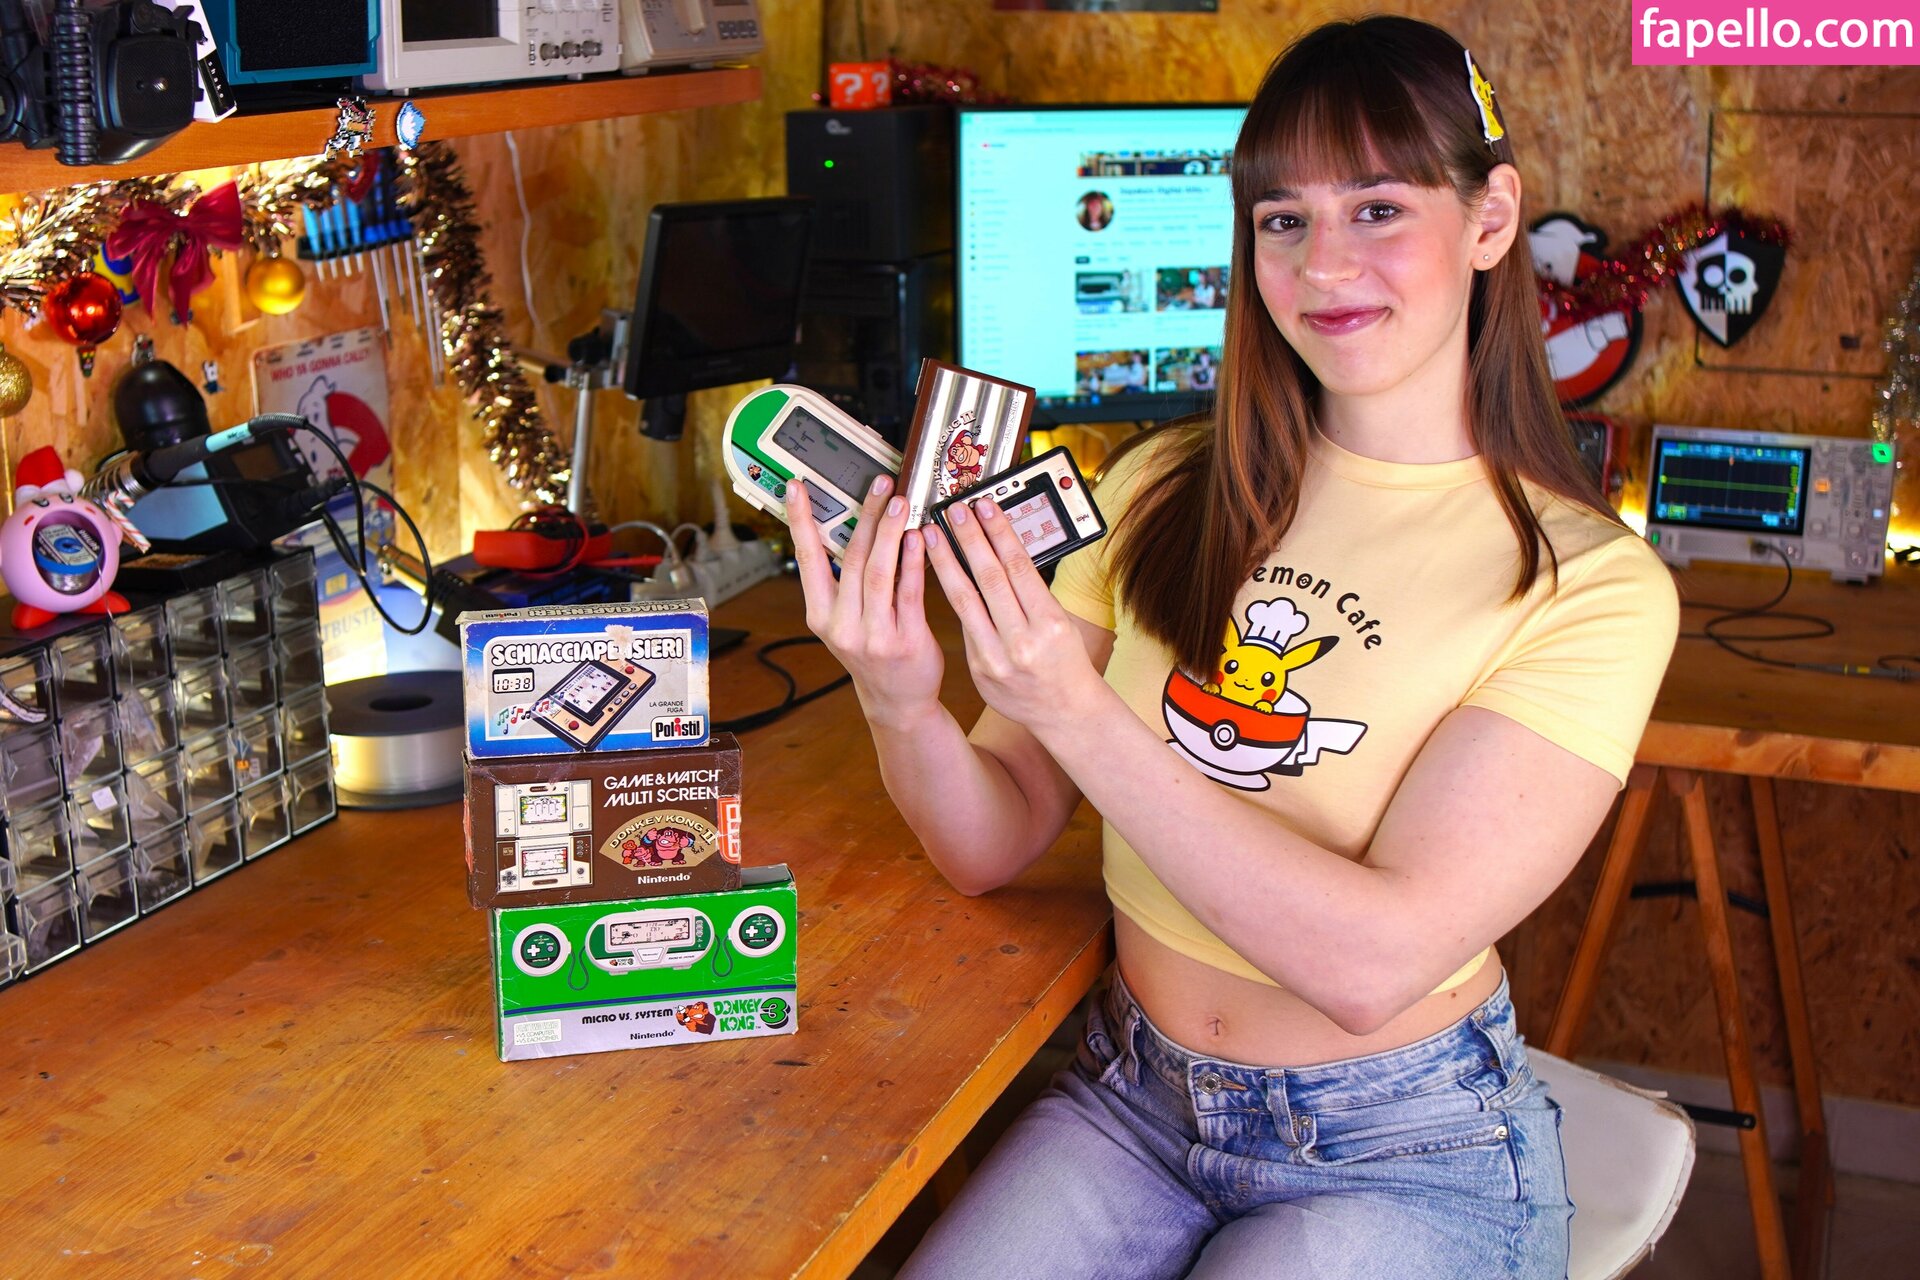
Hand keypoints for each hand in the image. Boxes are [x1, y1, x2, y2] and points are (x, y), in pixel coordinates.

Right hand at [786, 474, 944, 725]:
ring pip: (878, 571)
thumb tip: (855, 529)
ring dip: (890, 532)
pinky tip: (918, 538)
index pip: (807, 558)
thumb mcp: (845, 623)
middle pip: (851, 557)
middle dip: (867, 515)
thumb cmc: (873, 654)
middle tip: (880, 484)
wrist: (897, 702)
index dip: (800, 520)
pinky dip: (913, 562)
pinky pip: (909, 592)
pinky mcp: (904, 640)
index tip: (797, 488)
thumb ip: (844, 584)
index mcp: (820, 615)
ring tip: (901, 502)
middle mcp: (841, 625)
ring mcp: (872, 635)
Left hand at [921, 495, 1104, 730]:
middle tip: (953, 510)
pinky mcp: (979, 669)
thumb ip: (1032, 593)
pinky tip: (939, 573)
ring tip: (933, 535)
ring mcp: (997, 658)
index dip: (997, 532)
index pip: (1019, 566)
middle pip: (989, 578)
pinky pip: (963, 625)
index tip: (983, 506)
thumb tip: (1002, 550)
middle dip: (968, 539)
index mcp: (1050, 622)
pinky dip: (950, 596)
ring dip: (946, 563)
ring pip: (965, 600)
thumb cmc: (1066, 661)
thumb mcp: (1061, 621)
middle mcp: (1023, 640)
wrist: (1064, 712)